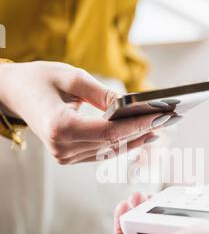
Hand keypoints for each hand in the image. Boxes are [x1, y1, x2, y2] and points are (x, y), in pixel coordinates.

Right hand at [0, 61, 170, 163]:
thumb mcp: (71, 77)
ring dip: (135, 140)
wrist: (17, 94)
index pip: (108, 132)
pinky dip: (121, 144)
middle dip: (141, 132)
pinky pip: (101, 152)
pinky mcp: (69, 156)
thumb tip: (128, 105)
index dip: (136, 126)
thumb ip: (101, 93)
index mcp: (59, 127)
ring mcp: (65, 156)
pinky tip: (138, 136)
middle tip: (166, 121)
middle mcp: (62, 148)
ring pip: (109, 151)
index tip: (159, 117)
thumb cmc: (40, 80)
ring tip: (158, 128)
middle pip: (112, 144)